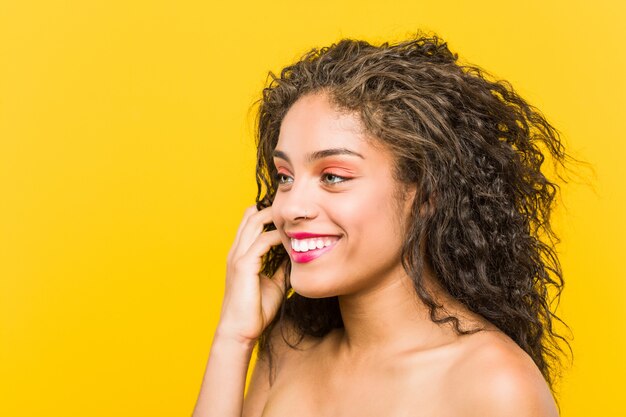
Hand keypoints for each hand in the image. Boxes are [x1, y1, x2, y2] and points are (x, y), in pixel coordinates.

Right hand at [217, 204, 287, 345]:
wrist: (241, 331)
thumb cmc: (256, 310)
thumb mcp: (275, 283)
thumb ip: (282, 267)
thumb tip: (296, 256)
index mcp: (241, 254)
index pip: (250, 222)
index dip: (267, 213)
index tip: (288, 212)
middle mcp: (236, 251)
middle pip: (251, 216)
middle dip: (271, 208)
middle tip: (293, 206)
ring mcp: (237, 257)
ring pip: (253, 223)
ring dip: (273, 216)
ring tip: (293, 214)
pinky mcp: (243, 266)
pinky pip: (261, 242)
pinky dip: (276, 236)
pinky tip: (290, 238)